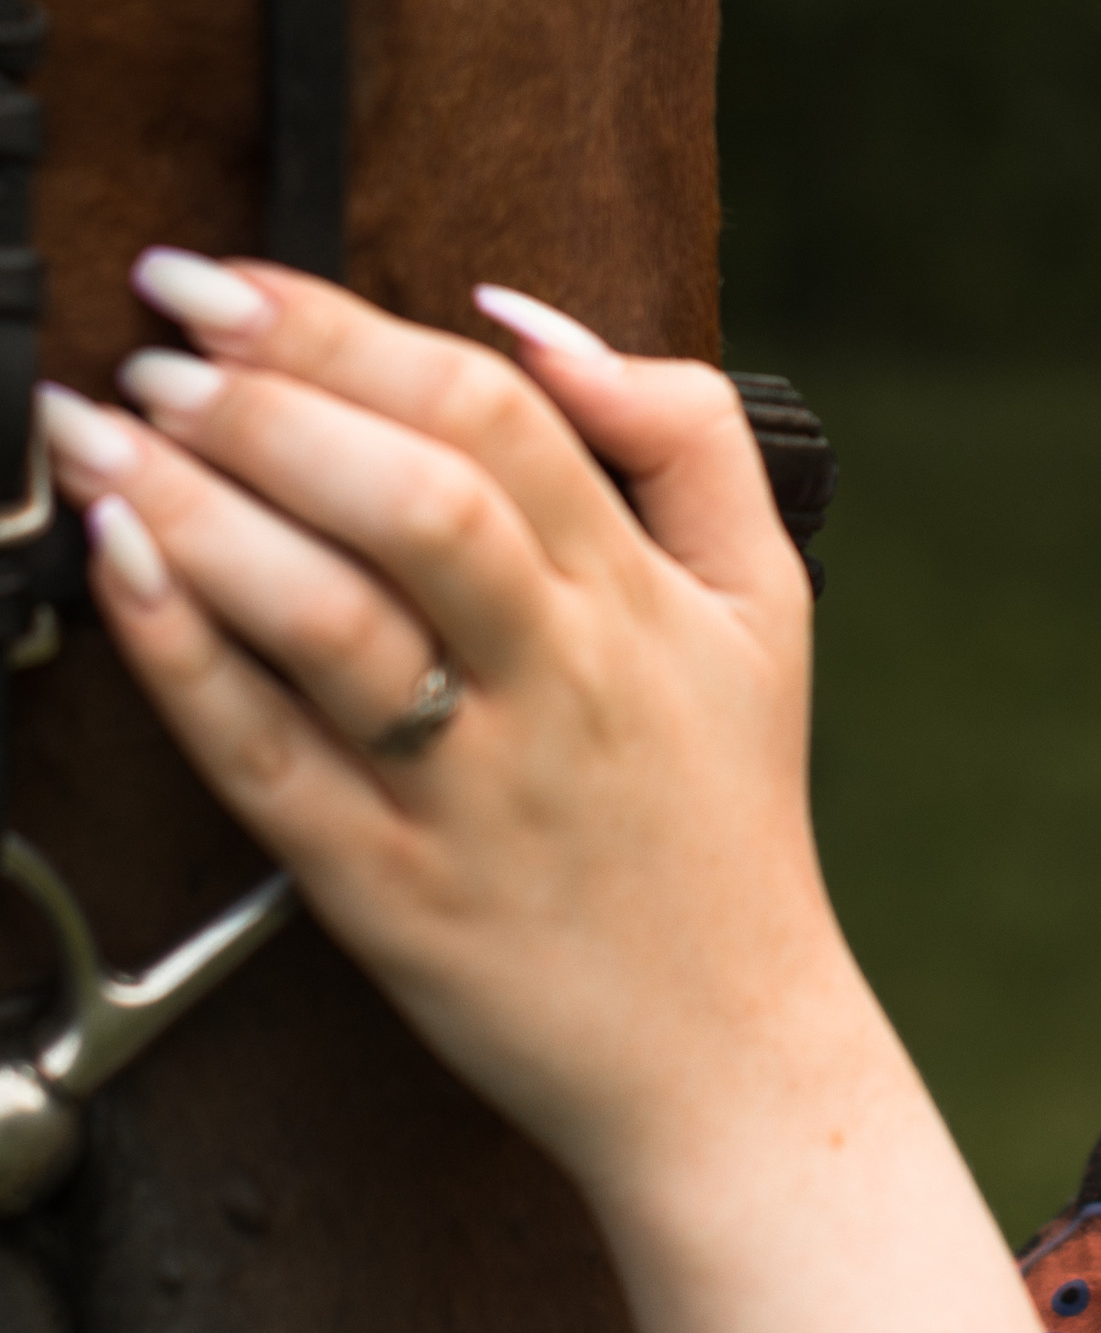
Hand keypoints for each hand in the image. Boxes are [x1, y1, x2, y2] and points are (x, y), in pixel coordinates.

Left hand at [52, 258, 1100, 1332]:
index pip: (498, 415)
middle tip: (156, 337)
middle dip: (268, 396)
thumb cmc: (724, 809)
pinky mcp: (386, 895)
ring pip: (332, 622)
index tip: (233, 280)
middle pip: (418, 497)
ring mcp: (467, 790)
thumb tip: (533, 319)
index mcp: (638, 594)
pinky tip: (119, 573)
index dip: (348, 329)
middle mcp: (555, 679)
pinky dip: (186, 661)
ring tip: (102, 430)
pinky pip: (270, 765)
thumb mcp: (767, 595)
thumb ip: (684, 432)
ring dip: (201, 509)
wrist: (728, 1051)